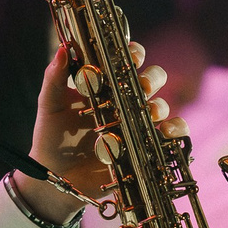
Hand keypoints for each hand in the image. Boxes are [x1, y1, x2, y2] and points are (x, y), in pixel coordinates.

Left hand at [20, 40, 181, 218]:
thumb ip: (54, 78)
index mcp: (104, 86)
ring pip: (161, 106)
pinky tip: (165, 131)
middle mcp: (124, 103)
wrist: (57, 178)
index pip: (125, 61)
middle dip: (152, 77)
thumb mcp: (50, 106)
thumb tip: (62, 49)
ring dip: (160, 105)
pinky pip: (170, 136)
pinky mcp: (144, 148)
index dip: (134, 53)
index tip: (130, 55)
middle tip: (142, 85)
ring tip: (149, 113)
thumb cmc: (51, 139)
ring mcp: (135, 125)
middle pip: (151, 79)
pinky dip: (177, 129)